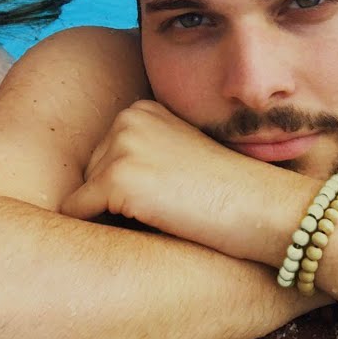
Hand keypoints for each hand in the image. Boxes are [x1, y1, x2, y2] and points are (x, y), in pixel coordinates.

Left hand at [59, 99, 303, 263]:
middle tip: (162, 209)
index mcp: (141, 108)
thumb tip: (90, 181)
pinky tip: (136, 229)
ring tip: (158, 216)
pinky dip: (92, 228)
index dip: (126, 185)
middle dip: (113, 198)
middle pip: (89, 172)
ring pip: (84, 193)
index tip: (162, 194)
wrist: (261, 206)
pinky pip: (76, 210)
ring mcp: (121, 146)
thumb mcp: (178, 153)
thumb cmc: (225, 191)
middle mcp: (127, 118)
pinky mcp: (116, 178)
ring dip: (110, 214)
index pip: (103, 155)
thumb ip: (141, 151)